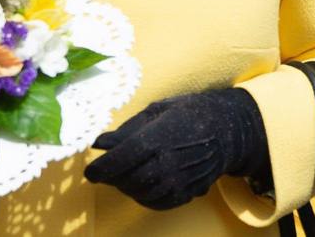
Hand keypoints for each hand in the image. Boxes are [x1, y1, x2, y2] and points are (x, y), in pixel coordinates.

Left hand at [83, 89, 270, 210]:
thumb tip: (99, 142)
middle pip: (128, 180)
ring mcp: (179, 180)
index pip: (121, 160)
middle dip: (111, 178)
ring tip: (122, 176)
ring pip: (141, 193)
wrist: (225, 128)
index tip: (89, 173)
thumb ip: (126, 129)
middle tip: (104, 172)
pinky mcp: (187, 191)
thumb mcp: (156, 111)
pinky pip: (158, 202)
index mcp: (157, 137)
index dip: (101, 169)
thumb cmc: (187, 112)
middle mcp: (168, 162)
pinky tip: (139, 186)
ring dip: (125, 187)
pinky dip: (143, 197)